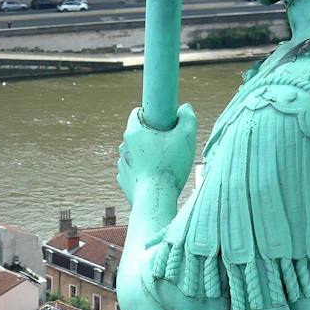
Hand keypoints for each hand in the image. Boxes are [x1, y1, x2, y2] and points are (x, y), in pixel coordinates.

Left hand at [117, 102, 197, 220]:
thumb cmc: (169, 166)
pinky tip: (156, 177)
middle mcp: (124, 145)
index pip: (138, 112)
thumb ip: (187, 117)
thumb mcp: (186, 136)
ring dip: (147, 155)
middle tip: (170, 145)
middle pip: (139, 133)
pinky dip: (144, 171)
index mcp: (134, 131)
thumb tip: (184, 109)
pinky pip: (135, 169)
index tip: (165, 123)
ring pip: (136, 152)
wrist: (155, 200)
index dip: (153, 114)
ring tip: (164, 164)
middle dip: (153, 136)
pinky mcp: (124, 179)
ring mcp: (122, 163)